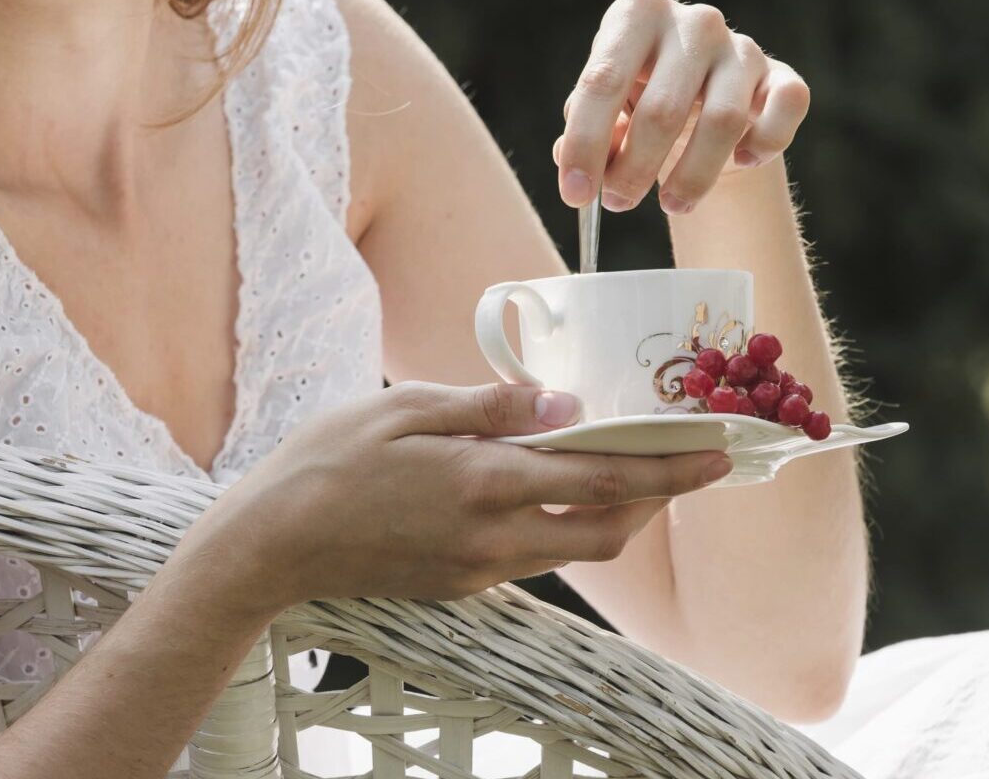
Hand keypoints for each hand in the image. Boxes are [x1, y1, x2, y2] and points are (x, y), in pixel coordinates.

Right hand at [183, 382, 731, 620]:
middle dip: (659, 498)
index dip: (669, 466)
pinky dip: (566, 524)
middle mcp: (493, 536)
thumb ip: (494, 408)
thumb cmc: (328, 459)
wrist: (271, 543)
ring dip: (616, 515)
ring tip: (636, 471)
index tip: (717, 453)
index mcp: (485, 482)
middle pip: (608, 530)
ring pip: (577, 549)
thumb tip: (568, 404)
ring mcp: (479, 569)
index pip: (603, 476)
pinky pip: (536, 556)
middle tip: (691, 464)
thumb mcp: (408, 407)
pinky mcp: (463, 584)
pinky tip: (559, 488)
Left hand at [553, 0, 810, 213]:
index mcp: (638, 12)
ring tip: (671, 206)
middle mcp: (694, 21)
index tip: (574, 195)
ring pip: (722, 122)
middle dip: (634, 168)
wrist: (702, 101)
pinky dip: (763, 143)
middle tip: (617, 204)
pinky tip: (742, 162)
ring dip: (692, 176)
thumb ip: (583, 128)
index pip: (603, 80)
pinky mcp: (781, 76)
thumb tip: (567, 156)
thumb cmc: (639, 99)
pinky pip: (785, 109)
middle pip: (662, 108)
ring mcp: (742, 47)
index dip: (585, 143)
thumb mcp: (606, 108)